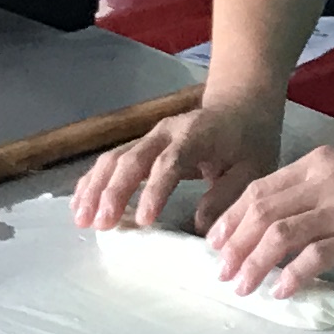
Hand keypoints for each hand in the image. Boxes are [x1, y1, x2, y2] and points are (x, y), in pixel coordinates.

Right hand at [72, 97, 285, 234]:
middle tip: (100, 224)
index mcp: (195, 137)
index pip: (169, 164)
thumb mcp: (254, 169)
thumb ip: (228, 195)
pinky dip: (92, 182)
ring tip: (81, 219)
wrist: (240, 107)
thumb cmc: (249, 142)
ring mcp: (148, 137)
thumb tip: (200, 226)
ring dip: (94, 188)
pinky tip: (80, 204)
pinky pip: (110, 161)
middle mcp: (164, 133)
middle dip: (113, 192)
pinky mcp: (139, 145)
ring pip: (113, 159)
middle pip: (131, 159)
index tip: (142, 221)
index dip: (153, 192)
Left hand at [202, 138, 333, 304]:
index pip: (259, 190)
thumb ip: (309, 192)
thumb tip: (270, 227)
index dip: (230, 219)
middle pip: (263, 212)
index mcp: (316, 164)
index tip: (214, 243)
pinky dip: (292, 275)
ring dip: (255, 264)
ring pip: (281, 235)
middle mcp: (325, 181)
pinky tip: (281, 290)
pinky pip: (316, 256)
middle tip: (222, 272)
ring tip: (243, 286)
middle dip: (235, 245)